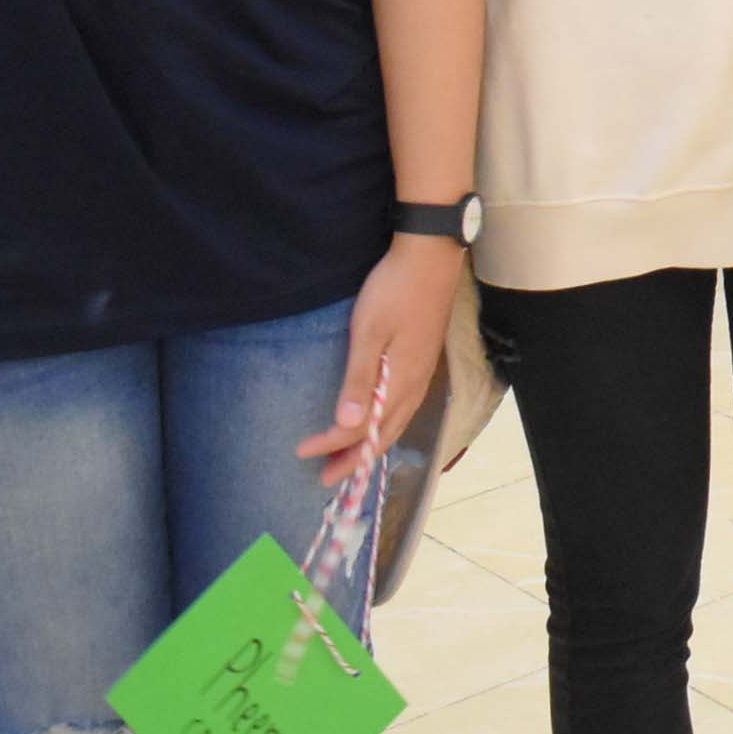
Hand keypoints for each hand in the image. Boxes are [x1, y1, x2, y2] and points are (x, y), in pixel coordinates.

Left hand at [299, 234, 459, 484]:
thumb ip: (359, 380)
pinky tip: (379, 421)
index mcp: (400, 382)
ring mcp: (423, 373)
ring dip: (370, 445)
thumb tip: (347, 427)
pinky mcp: (424, 360)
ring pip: (397, 423)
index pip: (362, 428)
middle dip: (354, 459)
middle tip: (326, 478)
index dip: (331, 444)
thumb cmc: (394, 290)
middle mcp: (415, 385)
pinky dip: (387, 427)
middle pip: (384, 435)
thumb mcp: (369, 332)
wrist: (431, 254)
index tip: (302, 452)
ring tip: (348, 458)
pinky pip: (405, 409)